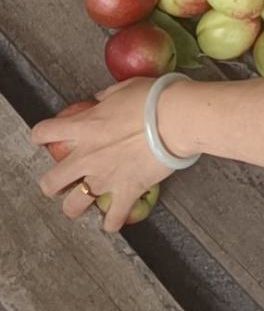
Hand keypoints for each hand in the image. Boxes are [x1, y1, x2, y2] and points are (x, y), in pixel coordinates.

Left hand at [31, 81, 173, 232]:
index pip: (44, 132)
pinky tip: (112, 221)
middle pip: (50, 182)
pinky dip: (112, 222)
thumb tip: (101, 101)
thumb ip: (105, 98)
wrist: (177, 120)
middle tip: (61, 182)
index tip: (44, 138)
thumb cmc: (152, 99)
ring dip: (74, 206)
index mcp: (82, 127)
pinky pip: (113, 219)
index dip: (40, 135)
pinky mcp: (126, 193)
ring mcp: (104, 178)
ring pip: (73, 206)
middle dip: (51, 184)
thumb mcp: (122, 88)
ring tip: (80, 204)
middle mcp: (86, 156)